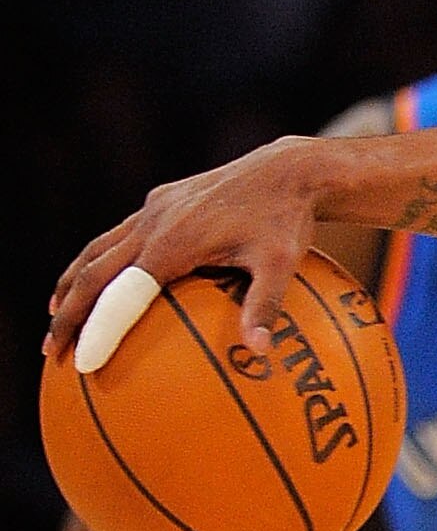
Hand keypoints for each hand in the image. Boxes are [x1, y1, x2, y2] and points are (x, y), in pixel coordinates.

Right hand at [46, 138, 324, 367]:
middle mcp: (152, 224)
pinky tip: (104, 281)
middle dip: (69, 313)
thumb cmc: (287, 220)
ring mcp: (153, 209)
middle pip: (93, 273)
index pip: (118, 296)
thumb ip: (265, 306)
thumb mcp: (281, 265)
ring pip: (98, 250)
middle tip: (54, 351)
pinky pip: (119, 236)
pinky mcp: (161, 201)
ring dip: (74, 284)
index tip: (79, 361)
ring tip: (59, 316)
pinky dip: (100, 261)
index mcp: (172, 243)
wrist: (288, 169)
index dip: (95, 329)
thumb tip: (260, 351)